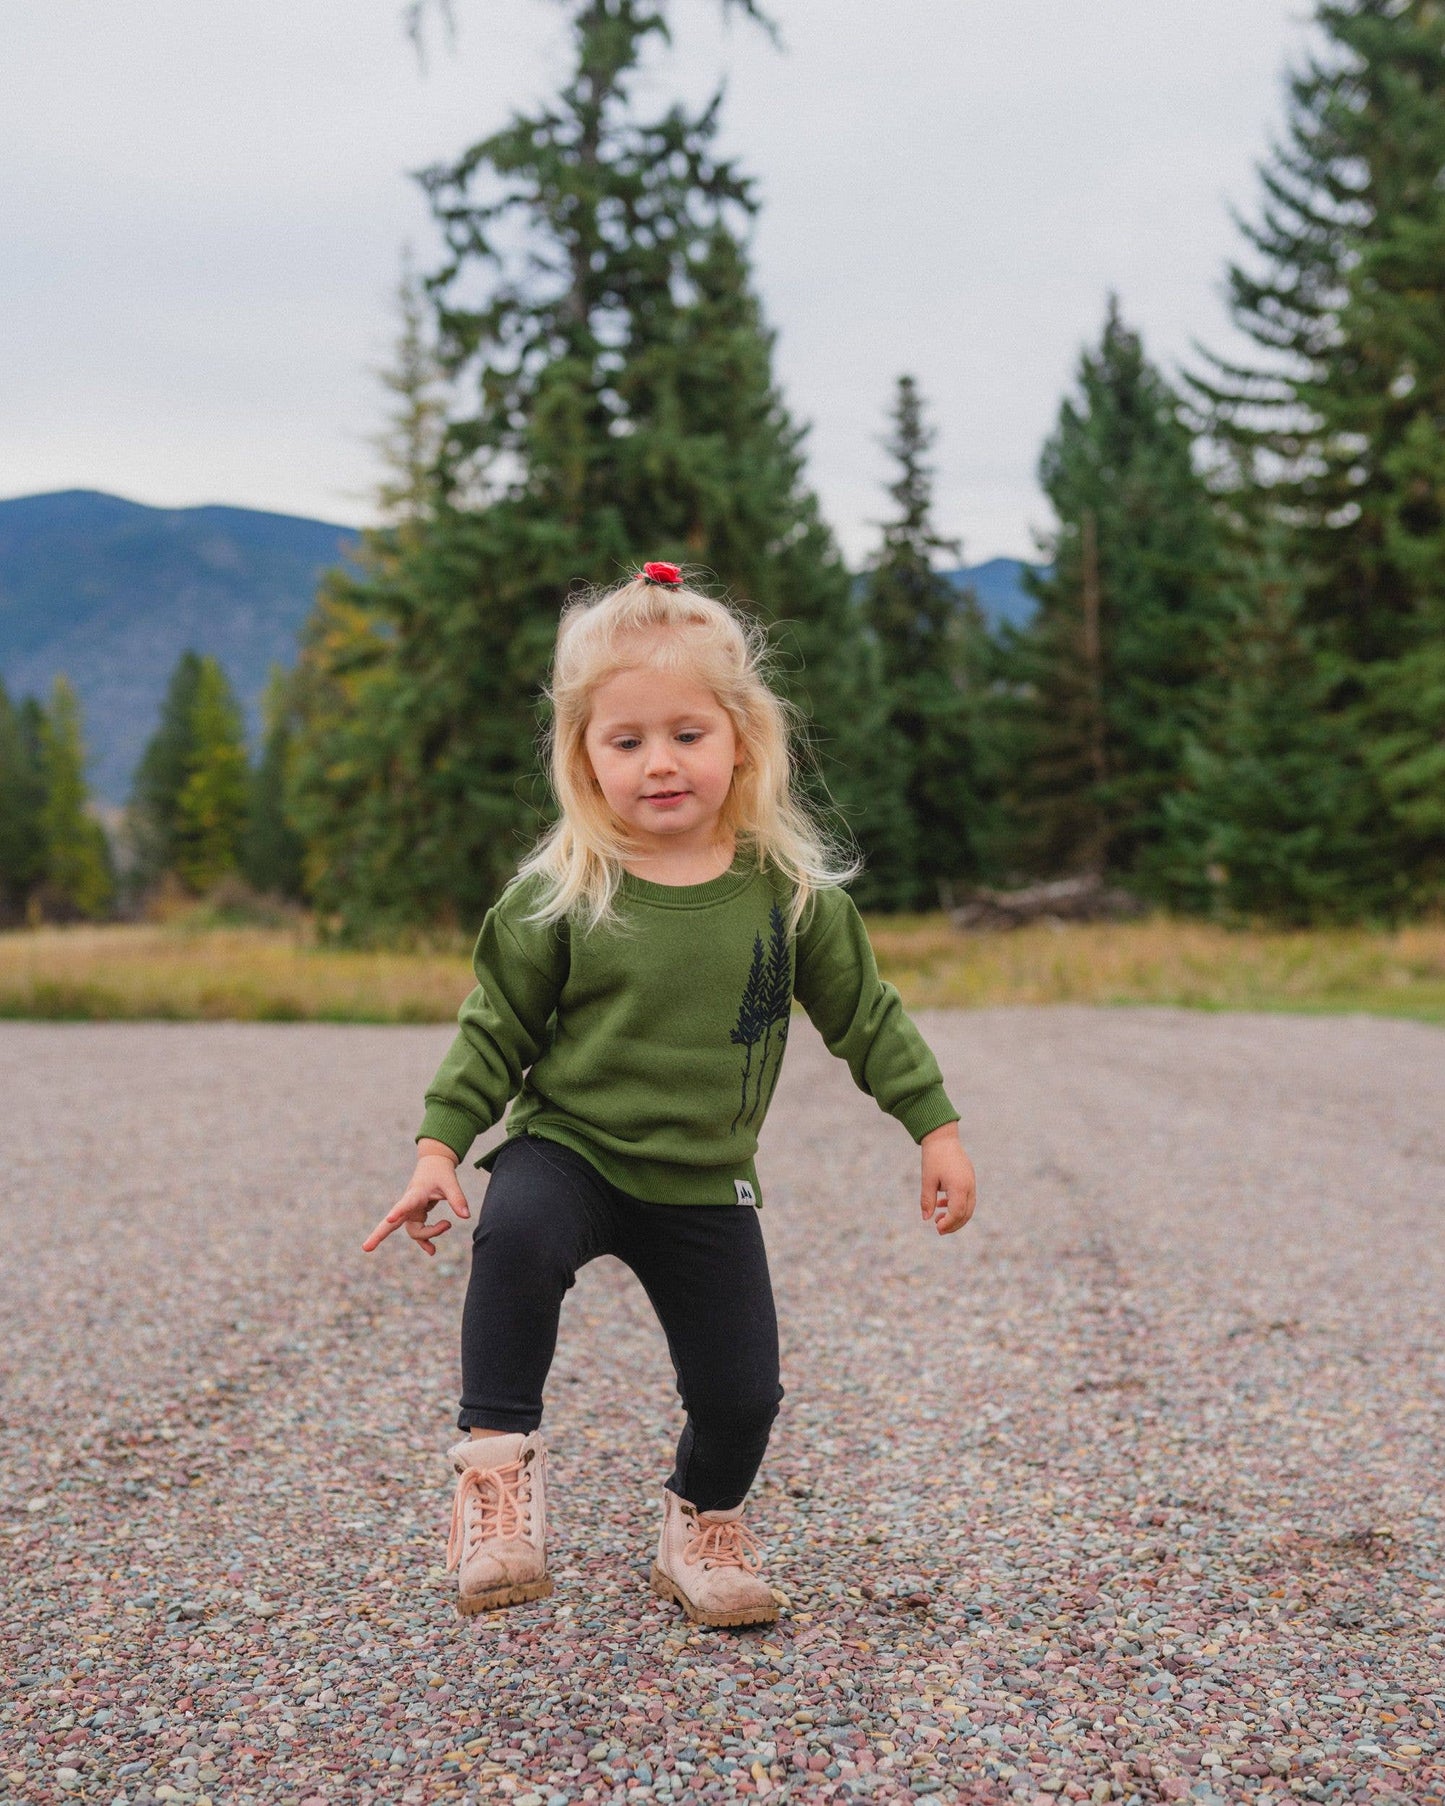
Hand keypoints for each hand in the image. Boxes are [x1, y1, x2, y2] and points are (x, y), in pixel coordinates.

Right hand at [362, 1143, 469, 1257]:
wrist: (434, 1165)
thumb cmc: (440, 1172)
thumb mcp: (450, 1182)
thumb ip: (458, 1199)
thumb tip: (466, 1217)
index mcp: (415, 1194)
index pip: (405, 1204)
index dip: (399, 1211)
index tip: (391, 1217)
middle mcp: (409, 1204)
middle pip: (391, 1223)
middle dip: (379, 1235)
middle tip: (366, 1248)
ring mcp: (410, 1212)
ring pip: (414, 1231)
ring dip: (429, 1234)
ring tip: (448, 1224)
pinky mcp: (415, 1215)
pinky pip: (418, 1232)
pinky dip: (425, 1241)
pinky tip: (432, 1251)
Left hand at [919, 1123, 975, 1235]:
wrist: (942, 1137)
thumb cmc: (933, 1158)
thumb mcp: (927, 1180)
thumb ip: (927, 1200)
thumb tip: (926, 1218)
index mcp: (959, 1186)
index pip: (958, 1212)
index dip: (948, 1223)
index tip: (936, 1227)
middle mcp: (969, 1186)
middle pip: (966, 1213)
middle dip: (954, 1225)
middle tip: (938, 1230)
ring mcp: (971, 1182)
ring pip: (969, 1207)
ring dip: (956, 1217)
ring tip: (939, 1219)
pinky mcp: (969, 1179)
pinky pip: (967, 1198)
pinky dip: (957, 1206)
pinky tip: (942, 1204)